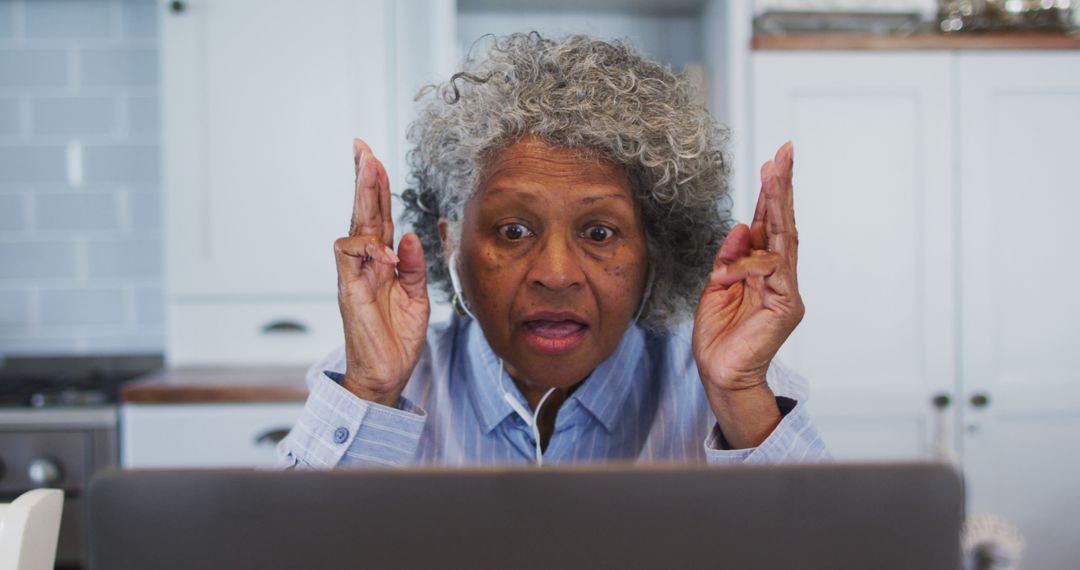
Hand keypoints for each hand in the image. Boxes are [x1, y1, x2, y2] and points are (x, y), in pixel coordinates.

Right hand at [334, 139, 429, 405]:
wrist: (385, 375)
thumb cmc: (397, 338)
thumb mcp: (416, 298)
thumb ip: (415, 267)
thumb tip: (412, 236)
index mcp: (383, 262)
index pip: (378, 217)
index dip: (377, 187)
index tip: (373, 156)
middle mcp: (365, 264)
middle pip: (362, 213)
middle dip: (363, 178)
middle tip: (362, 147)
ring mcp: (354, 276)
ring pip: (354, 226)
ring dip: (363, 196)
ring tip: (370, 168)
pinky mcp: (349, 291)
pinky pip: (349, 257)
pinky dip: (368, 247)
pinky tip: (385, 250)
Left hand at [691, 142, 803, 445]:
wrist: (721, 374)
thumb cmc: (719, 336)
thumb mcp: (716, 287)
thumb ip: (730, 257)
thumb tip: (745, 224)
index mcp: (762, 270)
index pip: (771, 225)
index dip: (772, 193)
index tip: (775, 160)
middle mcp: (780, 277)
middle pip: (785, 225)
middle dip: (783, 187)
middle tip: (785, 154)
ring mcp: (786, 290)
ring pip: (784, 240)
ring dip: (778, 204)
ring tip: (774, 173)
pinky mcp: (785, 305)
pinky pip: (770, 271)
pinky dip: (749, 263)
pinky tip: (734, 263)